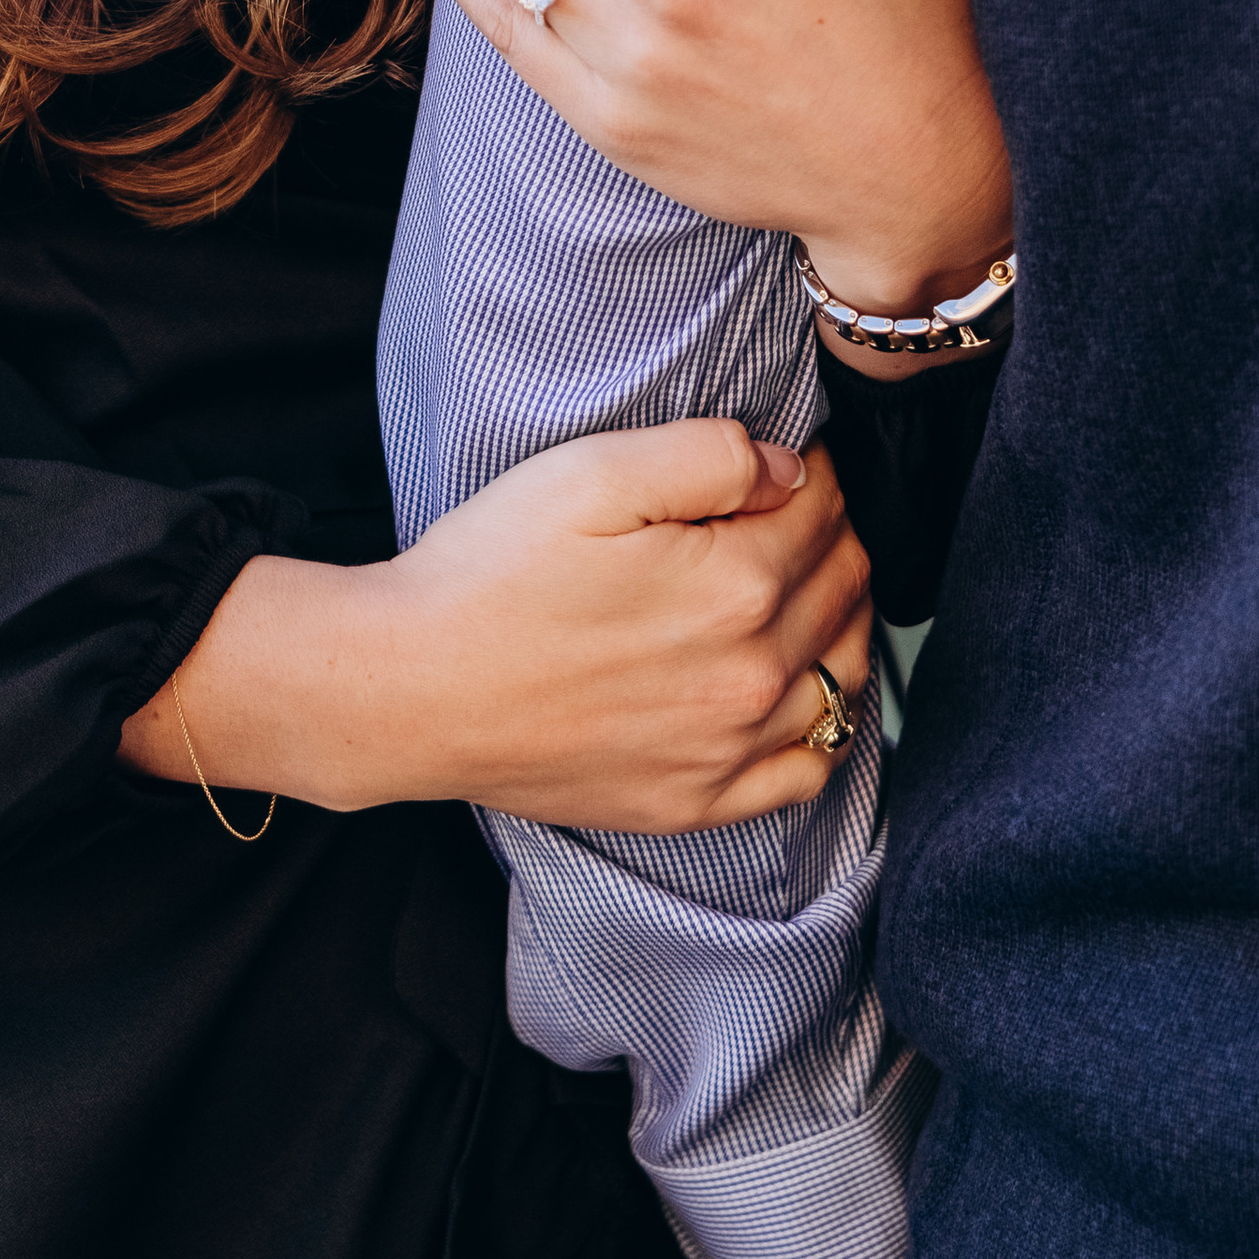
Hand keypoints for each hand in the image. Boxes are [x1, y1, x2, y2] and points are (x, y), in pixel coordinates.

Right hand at [121, 416, 872, 827]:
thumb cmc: (490, 573)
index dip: (816, 474)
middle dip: (834, 539)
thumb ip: (707, 455)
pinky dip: (826, 724)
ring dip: (841, 622)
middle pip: (846, 591)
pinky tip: (795, 689)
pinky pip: (809, 769)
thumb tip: (789, 466)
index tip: (791, 463)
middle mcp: (751, 675)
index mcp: (735, 585)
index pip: (826, 514)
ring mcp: (728, 749)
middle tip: (793, 514)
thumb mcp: (591, 473)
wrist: (411, 689)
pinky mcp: (696, 802)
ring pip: (844, 677)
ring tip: (802, 589)